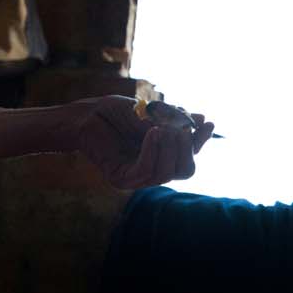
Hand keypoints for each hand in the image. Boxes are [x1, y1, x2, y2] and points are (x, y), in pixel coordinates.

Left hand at [72, 95, 214, 189]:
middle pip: (185, 171)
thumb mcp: (150, 113)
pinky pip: (145, 171)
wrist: (85, 115)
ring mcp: (137, 177)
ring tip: (161, 128)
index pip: (189, 155)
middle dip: (187, 150)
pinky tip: (153, 133)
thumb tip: (200, 119)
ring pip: (166, 174)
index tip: (207, 124)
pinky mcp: (121, 180)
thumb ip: (173, 121)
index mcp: (163, 154)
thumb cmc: (116, 112)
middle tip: (181, 128)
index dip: (200, 142)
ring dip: (169, 149)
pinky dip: (153, 151)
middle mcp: (153, 169)